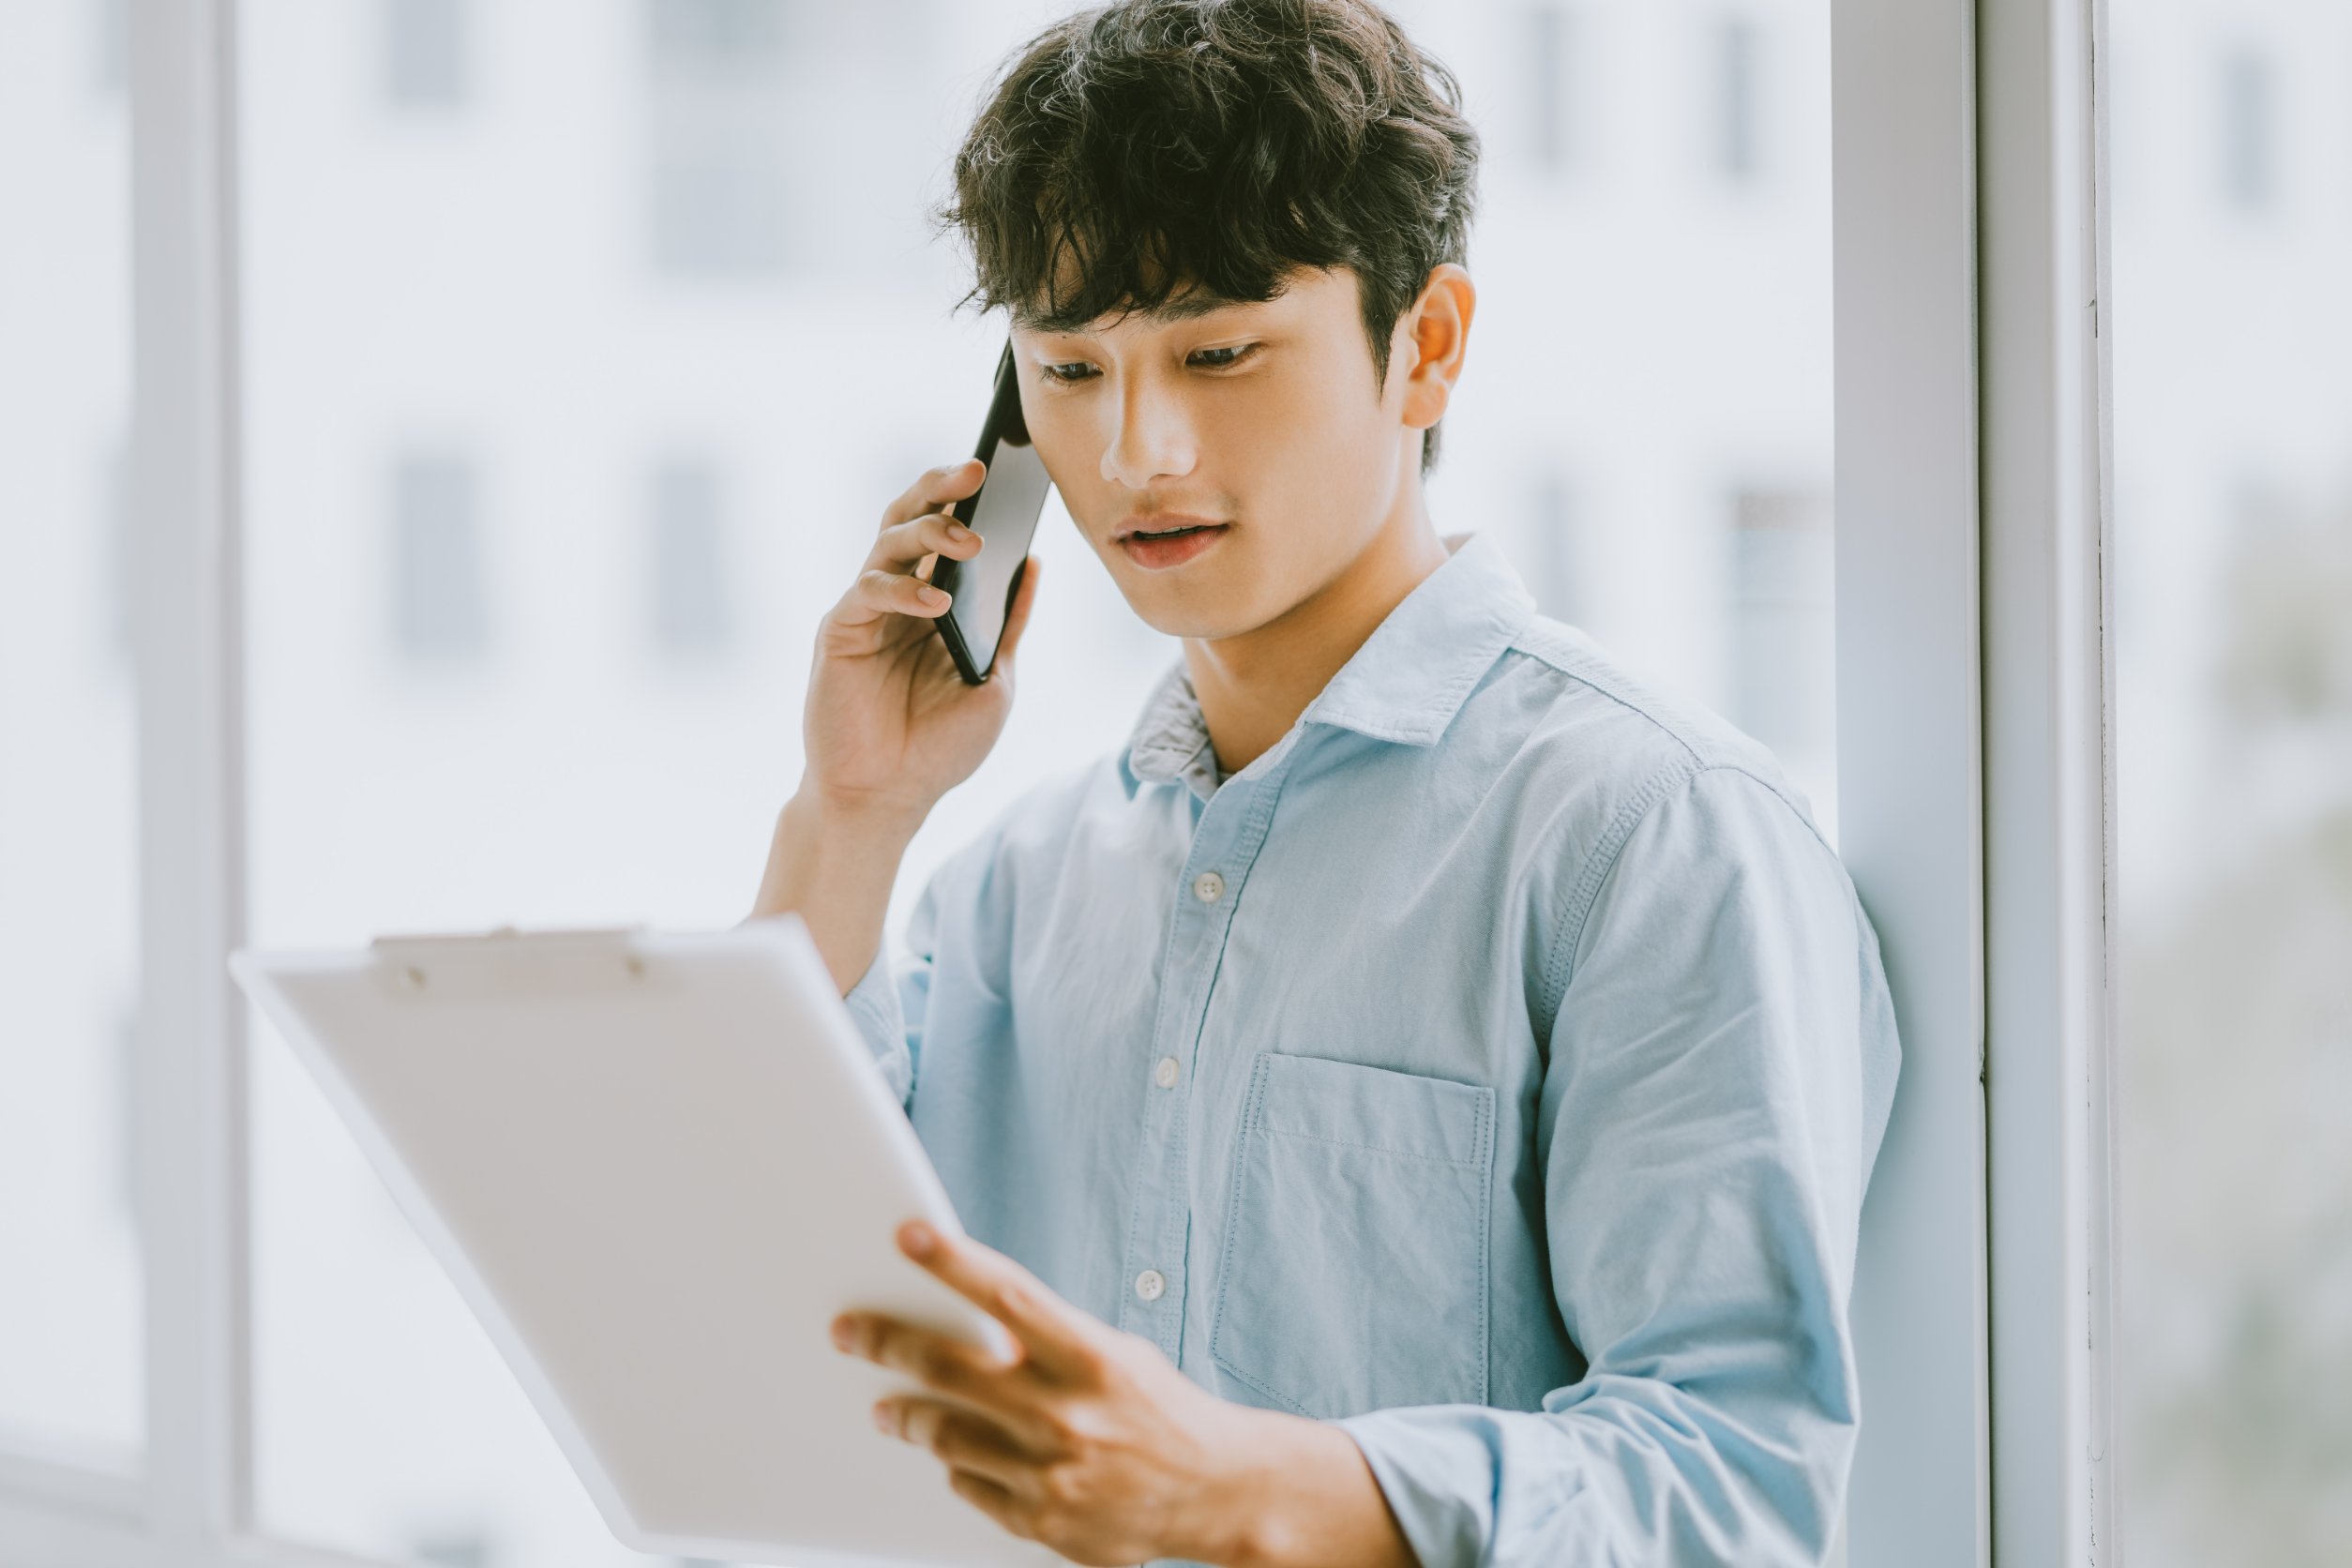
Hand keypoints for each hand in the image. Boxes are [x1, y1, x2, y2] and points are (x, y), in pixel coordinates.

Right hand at [801, 460, 1043, 830]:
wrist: (888, 798)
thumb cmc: (939, 746)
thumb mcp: (994, 680)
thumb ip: (1009, 622)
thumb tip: (1034, 561)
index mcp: (934, 600)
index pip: (947, 532)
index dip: (970, 499)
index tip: (1010, 472)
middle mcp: (897, 595)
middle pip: (911, 518)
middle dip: (942, 487)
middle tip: (979, 469)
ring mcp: (866, 610)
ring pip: (888, 541)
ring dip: (928, 529)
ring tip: (968, 536)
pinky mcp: (840, 632)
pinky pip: (869, 590)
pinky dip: (904, 590)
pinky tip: (937, 602)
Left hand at [831, 1222, 1388, 1566]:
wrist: (1216, 1492)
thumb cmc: (1161, 1411)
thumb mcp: (1117, 1356)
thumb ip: (1047, 1342)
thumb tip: (968, 1320)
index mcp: (1091, 1357)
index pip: (1007, 1295)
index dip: (952, 1261)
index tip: (906, 1235)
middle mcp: (1067, 1413)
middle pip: (949, 1368)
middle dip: (886, 1344)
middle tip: (850, 1332)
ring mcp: (1050, 1472)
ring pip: (943, 1434)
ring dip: (905, 1413)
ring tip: (887, 1405)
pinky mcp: (1042, 1520)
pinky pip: (969, 1485)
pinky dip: (958, 1466)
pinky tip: (956, 1454)